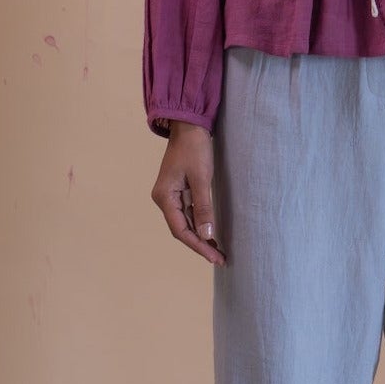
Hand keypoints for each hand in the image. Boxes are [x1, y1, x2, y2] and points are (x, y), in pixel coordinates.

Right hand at [151, 121, 225, 263]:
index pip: (180, 230)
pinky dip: (200, 223)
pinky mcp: (179, 190)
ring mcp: (171, 195)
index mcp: (164, 197)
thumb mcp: (201, 178)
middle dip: (200, 244)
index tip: (214, 257)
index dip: (198, 245)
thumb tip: (207, 234)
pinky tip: (211, 232)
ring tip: (218, 250)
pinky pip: (188, 212)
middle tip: (220, 258)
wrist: (190, 125)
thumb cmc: (195, 148)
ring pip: (185, 222)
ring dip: (201, 236)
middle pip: (182, 229)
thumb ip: (203, 207)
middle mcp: (164, 198)